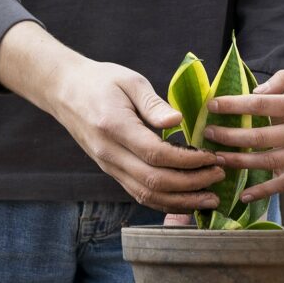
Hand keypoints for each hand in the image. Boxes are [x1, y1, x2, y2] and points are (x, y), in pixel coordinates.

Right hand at [52, 57, 228, 210]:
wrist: (64, 91)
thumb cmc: (100, 81)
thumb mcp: (130, 81)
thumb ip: (154, 103)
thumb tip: (178, 121)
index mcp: (115, 127)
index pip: (156, 154)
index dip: (188, 161)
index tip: (212, 157)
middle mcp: (109, 153)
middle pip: (154, 181)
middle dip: (192, 184)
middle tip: (219, 175)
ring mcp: (108, 166)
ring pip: (146, 195)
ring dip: (181, 201)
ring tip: (209, 197)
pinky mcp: (110, 171)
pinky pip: (138, 194)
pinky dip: (164, 201)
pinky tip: (186, 200)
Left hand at [203, 69, 283, 198]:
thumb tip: (259, 90)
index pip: (261, 103)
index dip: (234, 105)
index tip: (213, 106)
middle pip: (259, 135)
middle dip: (229, 136)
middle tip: (207, 135)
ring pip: (268, 161)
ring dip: (239, 162)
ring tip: (217, 160)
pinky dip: (264, 191)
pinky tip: (244, 195)